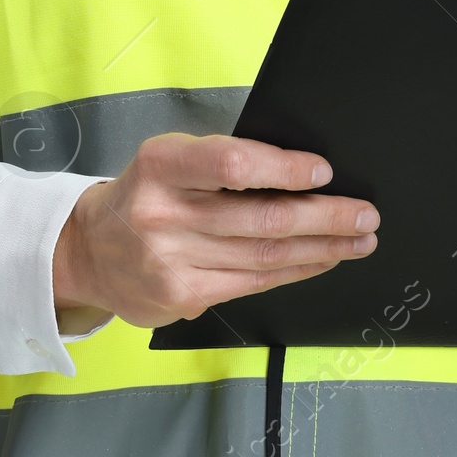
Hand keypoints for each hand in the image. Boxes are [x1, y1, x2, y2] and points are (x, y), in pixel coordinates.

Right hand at [51, 133, 378, 328]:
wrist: (92, 250)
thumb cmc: (148, 195)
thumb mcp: (170, 161)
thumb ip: (223, 164)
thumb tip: (303, 173)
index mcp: (161, 164)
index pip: (232, 164)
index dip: (284, 169)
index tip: (324, 172)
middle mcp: (162, 212)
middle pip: (260, 218)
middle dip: (324, 217)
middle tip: (364, 214)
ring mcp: (171, 260)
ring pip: (264, 256)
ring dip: (322, 247)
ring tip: (358, 239)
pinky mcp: (181, 295)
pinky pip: (253, 282)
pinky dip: (296, 271)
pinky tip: (321, 260)